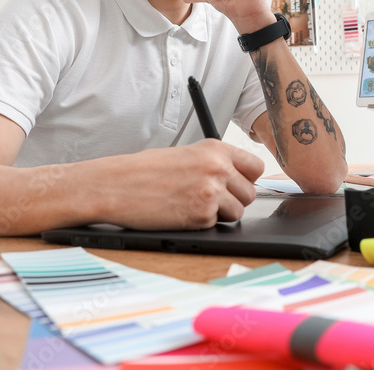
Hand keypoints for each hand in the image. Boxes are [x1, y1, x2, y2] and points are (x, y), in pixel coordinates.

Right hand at [97, 140, 264, 229]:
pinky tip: (182, 212)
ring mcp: (211, 192)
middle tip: (209, 198)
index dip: (247, 179)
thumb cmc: (145, 170)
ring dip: (220, 214)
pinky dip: (201, 223)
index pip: (256, 167)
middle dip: (234, 199)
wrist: (116, 185)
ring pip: (238, 212)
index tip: (237, 184)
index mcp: (215, 149)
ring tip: (193, 204)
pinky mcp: (201, 215)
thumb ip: (214, 163)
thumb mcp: (186, 154)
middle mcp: (217, 168)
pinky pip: (216, 225)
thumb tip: (239, 178)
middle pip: (250, 193)